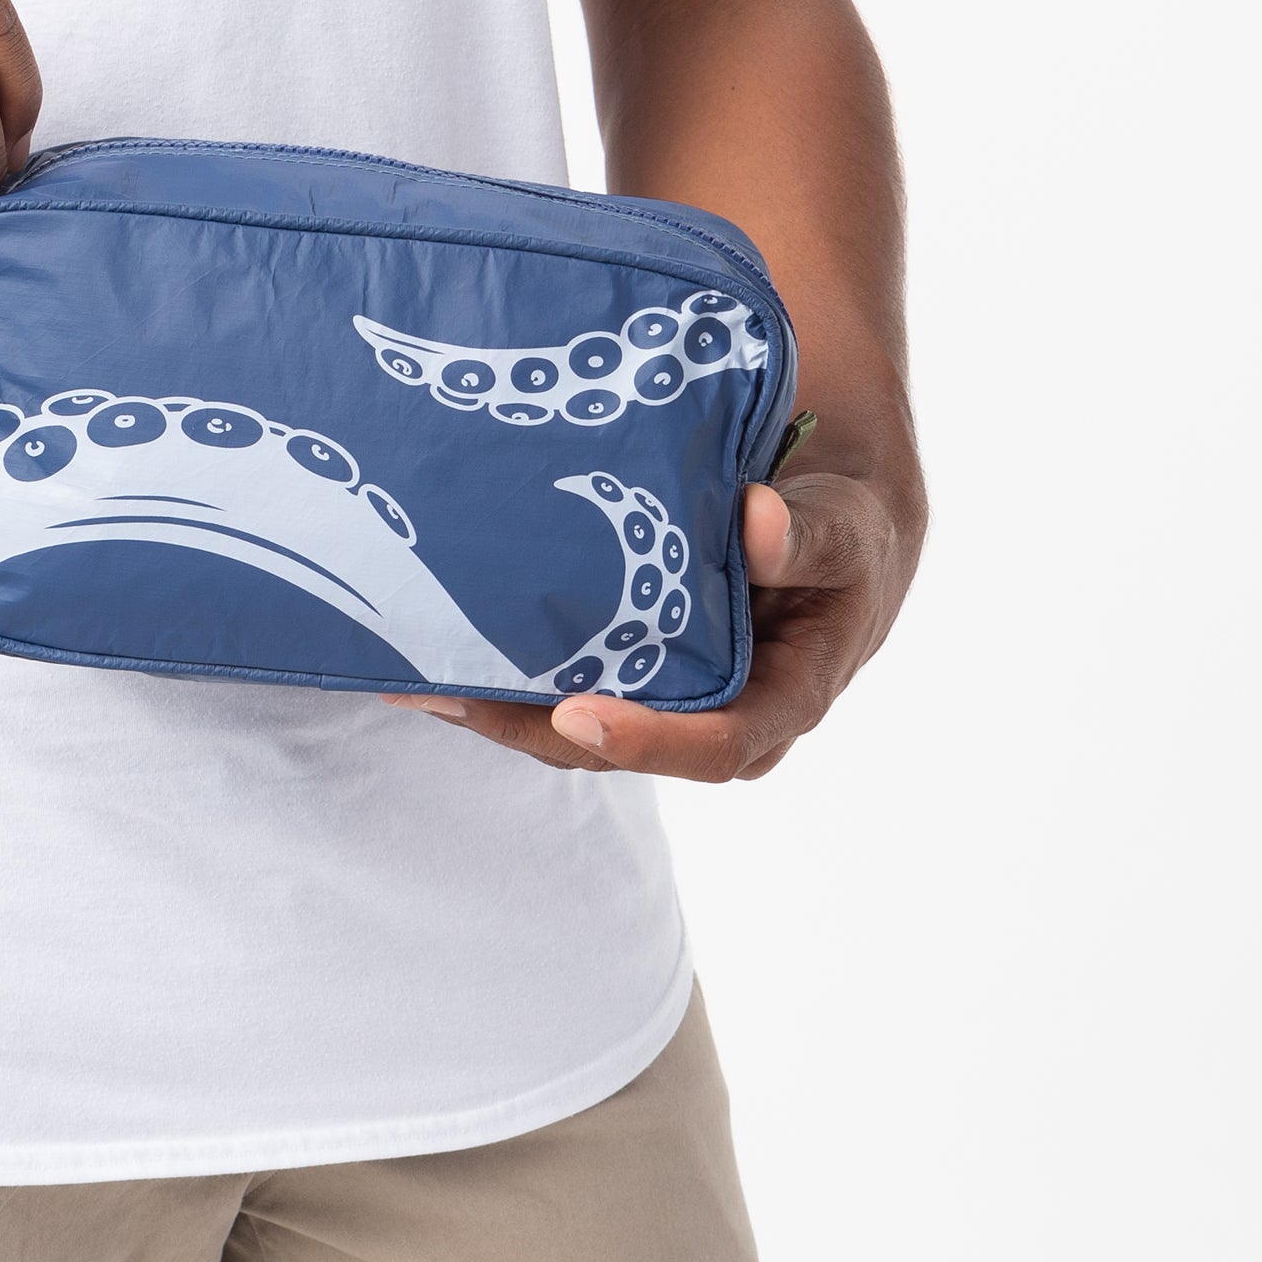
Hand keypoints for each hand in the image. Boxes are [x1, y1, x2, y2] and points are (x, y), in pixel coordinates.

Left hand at [385, 467, 923, 779]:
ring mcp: (664, 697)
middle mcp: (713, 716)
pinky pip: (559, 682)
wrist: (828, 515)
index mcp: (781, 699)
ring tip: (414, 675)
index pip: (715, 746)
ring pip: (571, 724)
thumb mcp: (848, 529)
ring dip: (493, 705)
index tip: (578, 713)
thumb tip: (759, 525)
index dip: (646, 738)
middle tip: (445, 690)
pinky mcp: (626, 668)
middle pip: (613, 744)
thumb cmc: (847, 529)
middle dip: (526, 726)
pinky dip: (501, 670)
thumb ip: (810, 536)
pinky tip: (436, 644)